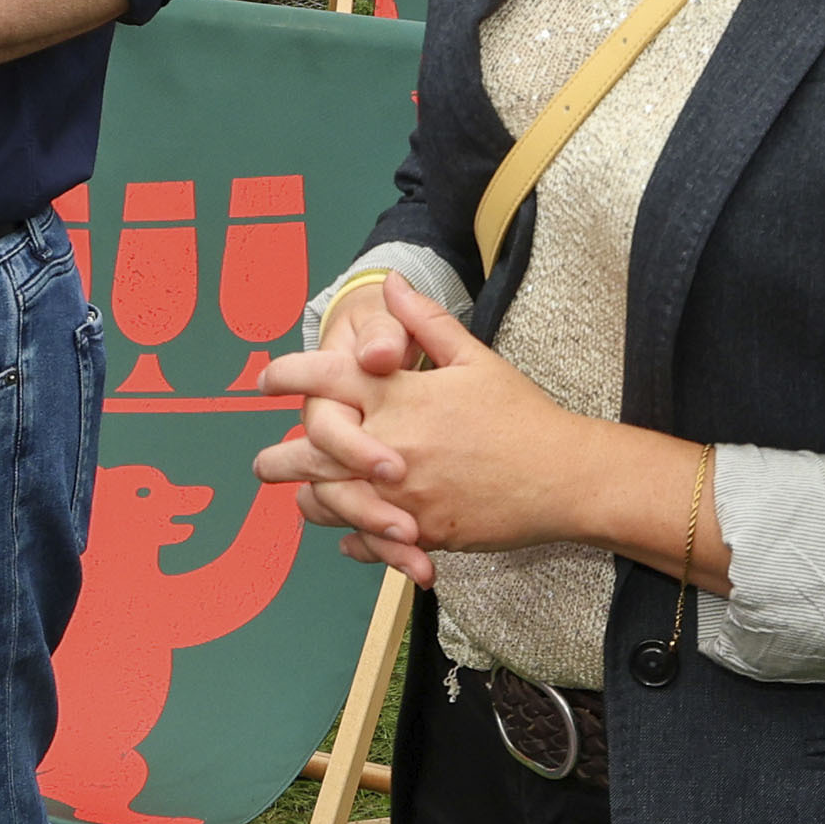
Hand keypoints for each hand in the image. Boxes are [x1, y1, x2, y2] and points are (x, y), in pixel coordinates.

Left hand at [253, 277, 595, 582]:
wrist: (563, 477)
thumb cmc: (520, 414)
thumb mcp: (474, 358)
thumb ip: (424, 323)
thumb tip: (392, 282)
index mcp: (399, 396)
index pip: (325, 378)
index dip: (288, 374)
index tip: (266, 380)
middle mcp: (390, 445)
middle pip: (311, 451)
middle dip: (278, 459)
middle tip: (261, 464)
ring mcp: (402, 494)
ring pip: (332, 502)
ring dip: (313, 501)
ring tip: (302, 498)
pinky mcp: (420, 531)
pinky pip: (369, 541)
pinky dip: (355, 540)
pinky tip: (349, 536)